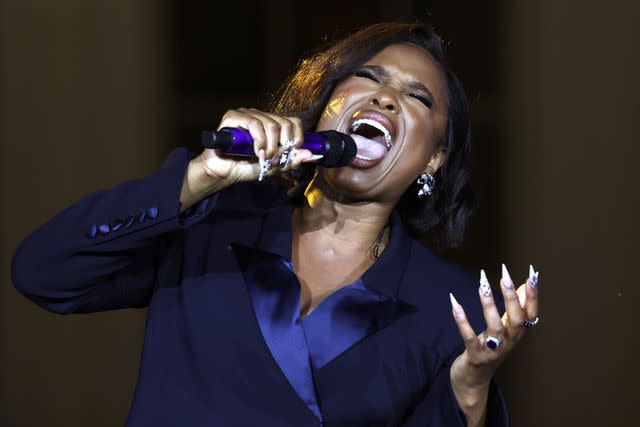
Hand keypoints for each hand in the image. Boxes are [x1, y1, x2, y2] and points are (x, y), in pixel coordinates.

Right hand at [197, 108, 315, 183]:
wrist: (224, 172)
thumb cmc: (246, 167)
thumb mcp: (275, 167)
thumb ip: (292, 161)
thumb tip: (311, 154)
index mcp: (272, 124)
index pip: (294, 122)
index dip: (296, 138)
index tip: (290, 154)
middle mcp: (261, 116)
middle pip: (284, 123)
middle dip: (283, 146)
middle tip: (274, 160)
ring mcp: (247, 114)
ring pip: (271, 124)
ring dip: (270, 146)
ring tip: (263, 159)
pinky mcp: (233, 117)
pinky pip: (253, 123)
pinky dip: (259, 140)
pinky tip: (256, 152)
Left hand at [448, 265, 539, 424]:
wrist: (475, 377)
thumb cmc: (491, 347)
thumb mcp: (506, 328)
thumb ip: (514, 308)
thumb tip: (524, 285)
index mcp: (518, 333)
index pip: (531, 313)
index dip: (533, 295)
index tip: (533, 274)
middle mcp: (509, 342)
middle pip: (516, 320)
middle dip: (511, 298)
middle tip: (505, 276)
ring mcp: (493, 350)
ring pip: (494, 327)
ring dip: (488, 305)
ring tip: (483, 286)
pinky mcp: (475, 355)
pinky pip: (468, 337)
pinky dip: (462, 321)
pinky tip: (455, 303)